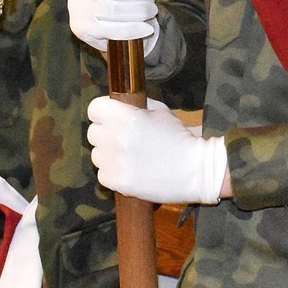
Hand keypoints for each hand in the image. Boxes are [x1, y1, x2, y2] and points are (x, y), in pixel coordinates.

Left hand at [86, 96, 227, 204]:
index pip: (94, 108)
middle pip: (93, 132)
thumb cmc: (179, 138)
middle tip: (124, 139)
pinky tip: (131, 171)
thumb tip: (118, 106)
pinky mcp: (116, 181)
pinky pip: (103, 175)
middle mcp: (115, 137)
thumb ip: (135, 107)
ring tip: (131, 158)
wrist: (195, 170)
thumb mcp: (160, 111)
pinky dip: (114, 174)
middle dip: (106, 134)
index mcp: (124, 116)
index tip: (112, 117)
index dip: (103, 112)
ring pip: (97, 155)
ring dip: (109, 155)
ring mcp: (114, 161)